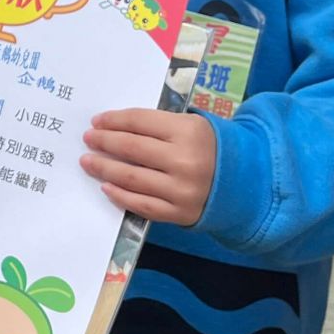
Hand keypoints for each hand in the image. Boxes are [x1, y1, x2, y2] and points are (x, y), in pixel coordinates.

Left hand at [81, 109, 216, 225]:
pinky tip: (106, 187)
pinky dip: (120, 195)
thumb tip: (114, 126)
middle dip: (104, 142)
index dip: (114, 120)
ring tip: (88, 162)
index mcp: (188, 131)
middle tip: (88, 139)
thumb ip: (159, 125)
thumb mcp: (192, 126)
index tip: (96, 121)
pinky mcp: (180, 213)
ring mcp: (182, 189)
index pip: (140, 121)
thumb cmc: (210, 148)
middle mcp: (185, 160)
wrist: (246, 183)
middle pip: (132, 148)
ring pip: (131, 177)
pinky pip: (142, 204)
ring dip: (104, 168)